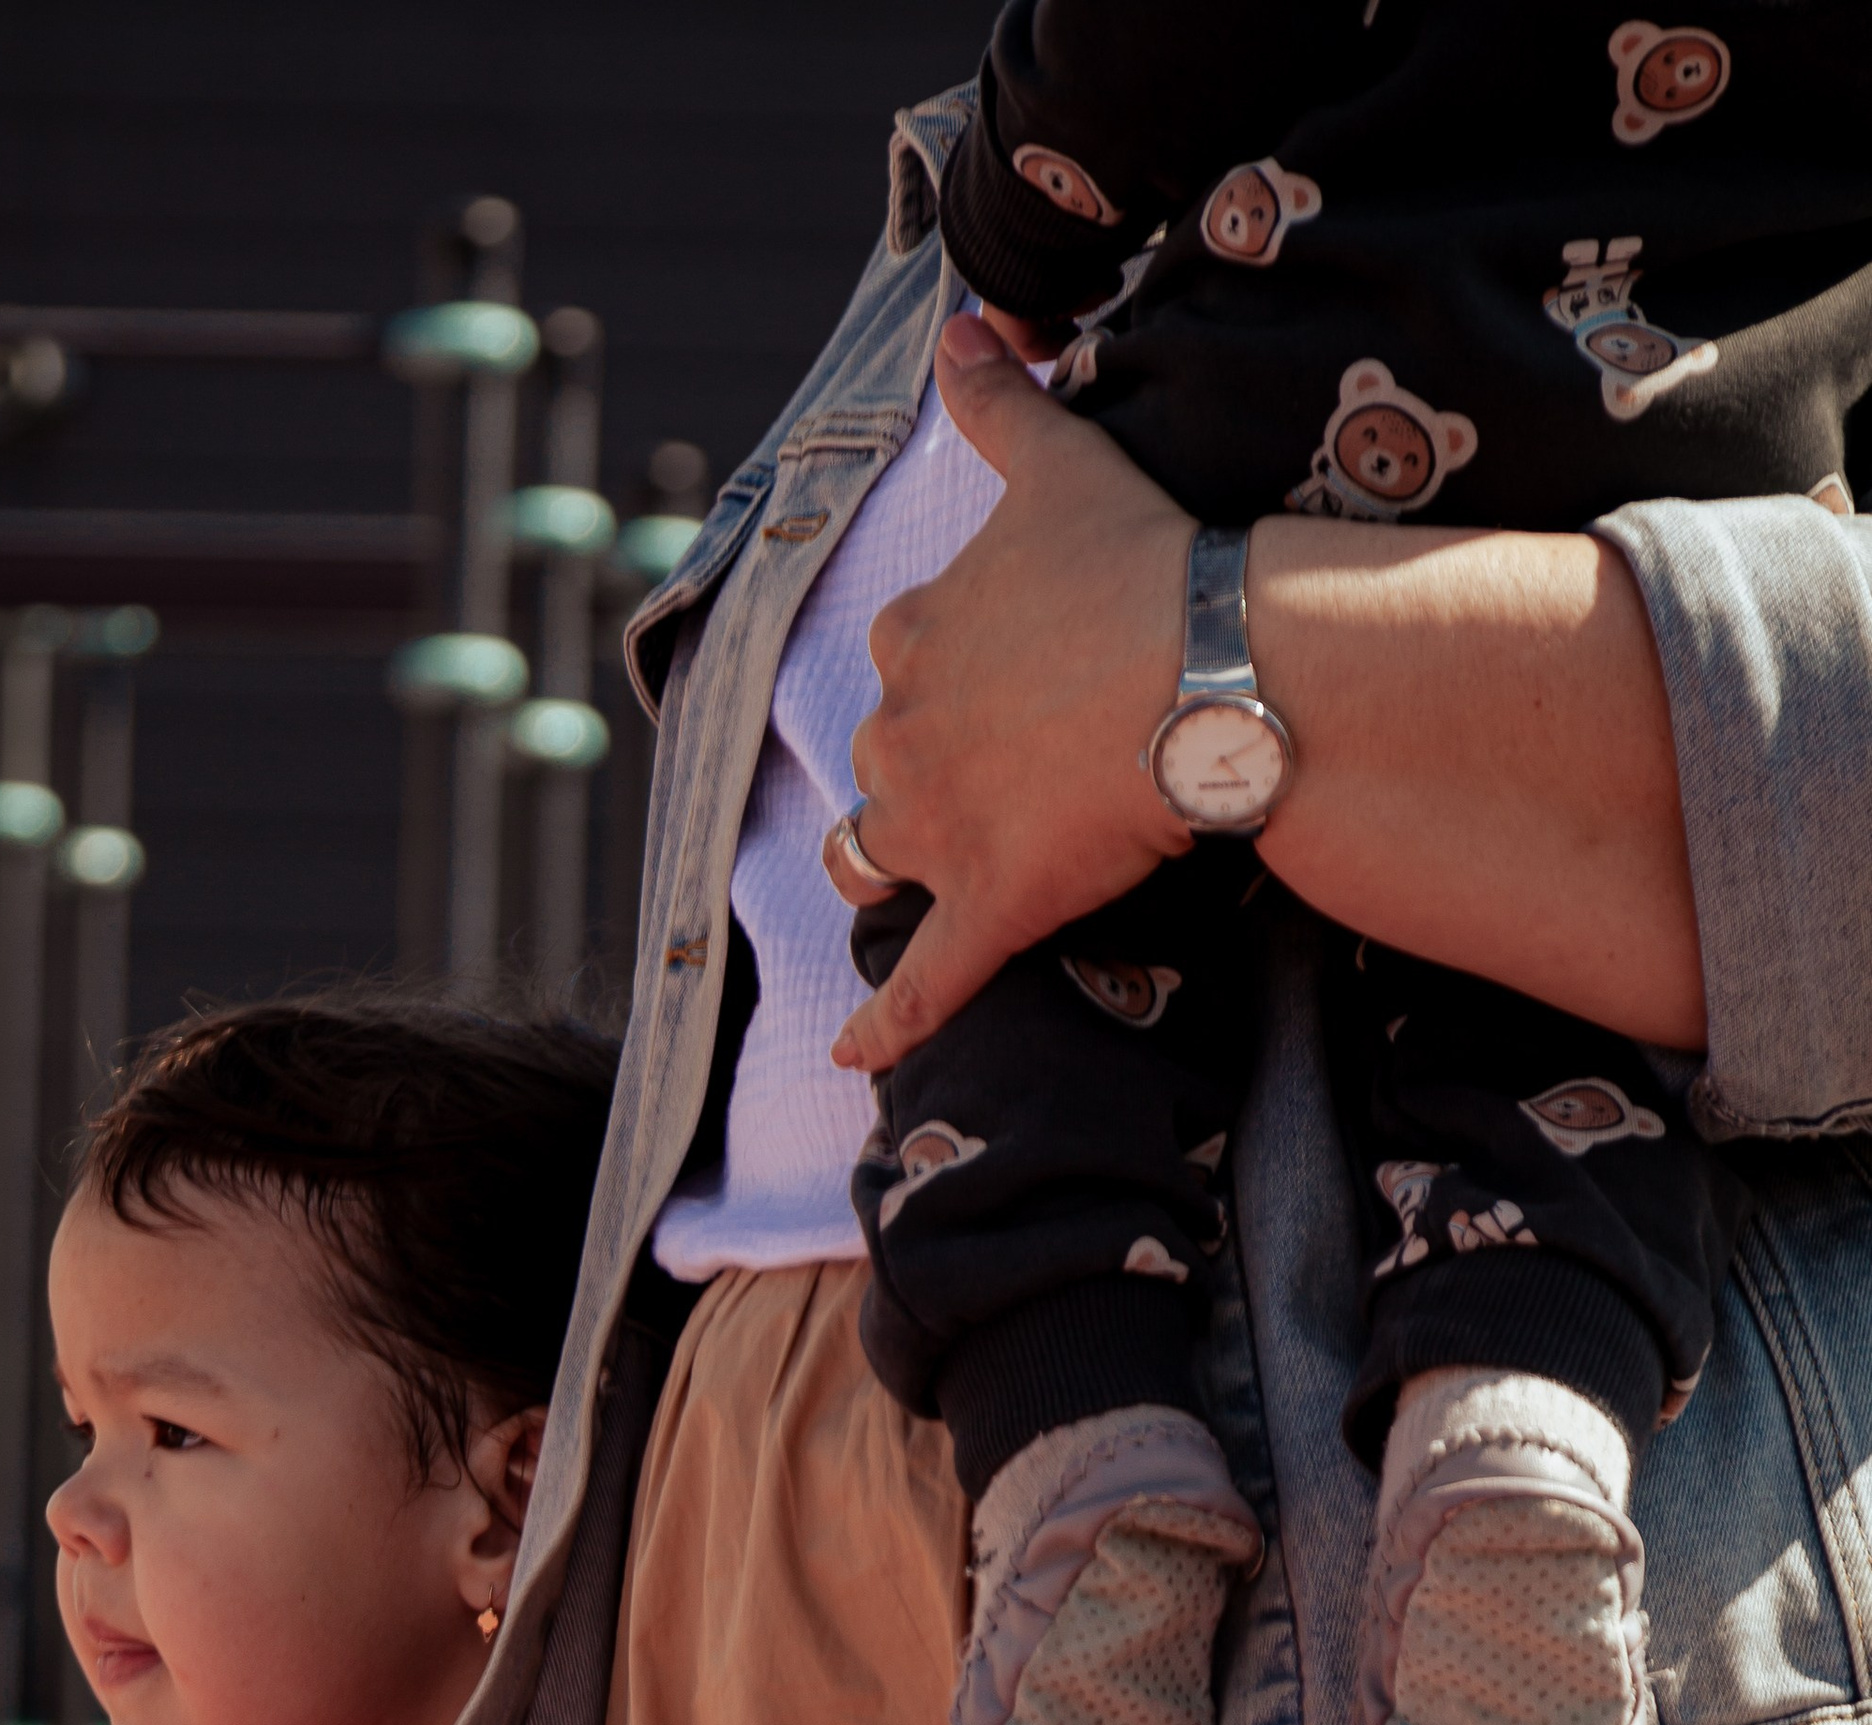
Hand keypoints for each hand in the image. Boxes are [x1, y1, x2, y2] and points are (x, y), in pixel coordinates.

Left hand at [833, 313, 1194, 1077]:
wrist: (1216, 667)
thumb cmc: (1144, 560)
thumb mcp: (1059, 457)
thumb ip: (999, 397)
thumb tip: (962, 324)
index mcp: (915, 636)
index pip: (902, 659)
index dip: (944, 672)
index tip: (1001, 675)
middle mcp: (902, 734)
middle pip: (881, 764)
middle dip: (915, 771)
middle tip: (987, 772)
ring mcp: (941, 829)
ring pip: (880, 860)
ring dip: (887, 865)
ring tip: (912, 872)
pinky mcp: (989, 909)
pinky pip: (919, 986)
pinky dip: (881, 1026)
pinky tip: (851, 1056)